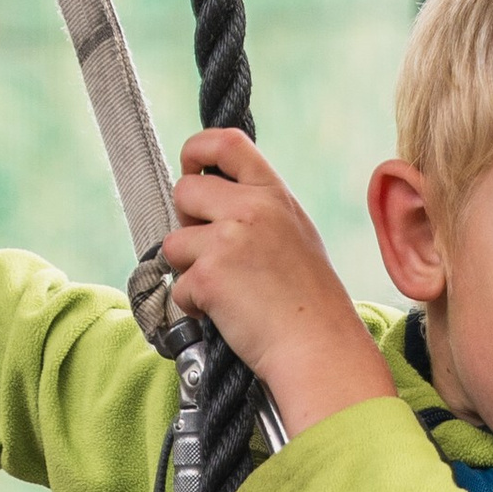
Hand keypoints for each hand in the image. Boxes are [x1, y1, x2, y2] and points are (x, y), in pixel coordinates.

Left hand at [158, 130, 397, 435]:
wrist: (319, 347)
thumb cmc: (309, 302)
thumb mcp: (294, 234)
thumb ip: (257, 211)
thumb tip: (212, 202)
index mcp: (273, 195)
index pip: (226, 144)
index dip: (197, 149)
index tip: (190, 167)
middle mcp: (251, 209)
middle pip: (185, 192)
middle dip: (187, 224)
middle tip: (213, 254)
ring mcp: (227, 240)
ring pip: (173, 243)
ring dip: (188, 270)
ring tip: (227, 291)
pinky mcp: (209, 275)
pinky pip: (178, 285)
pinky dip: (194, 306)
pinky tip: (227, 315)